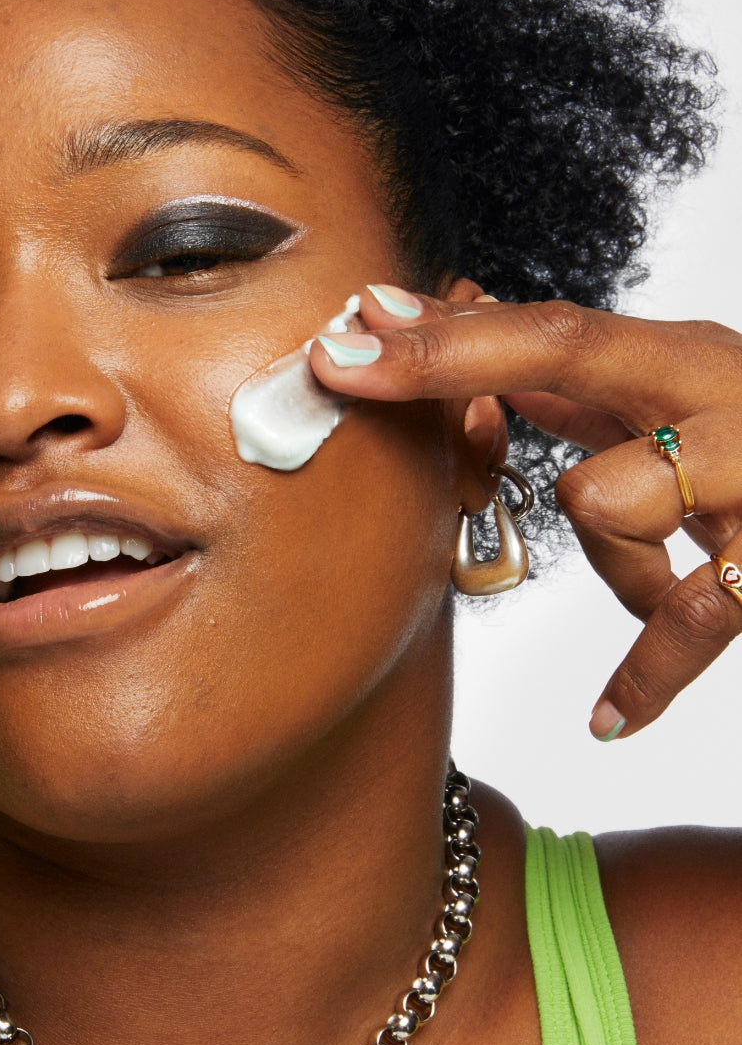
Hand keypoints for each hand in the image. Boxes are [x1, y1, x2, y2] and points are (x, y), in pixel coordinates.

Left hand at [310, 285, 741, 739]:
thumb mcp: (678, 412)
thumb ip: (577, 386)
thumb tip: (462, 327)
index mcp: (681, 356)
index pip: (541, 326)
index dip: (438, 327)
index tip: (340, 325)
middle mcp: (719, 389)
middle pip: (567, 351)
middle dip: (448, 360)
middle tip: (347, 369)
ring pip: (615, 487)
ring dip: (606, 539)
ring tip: (643, 562)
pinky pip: (696, 617)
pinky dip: (649, 672)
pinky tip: (608, 719)